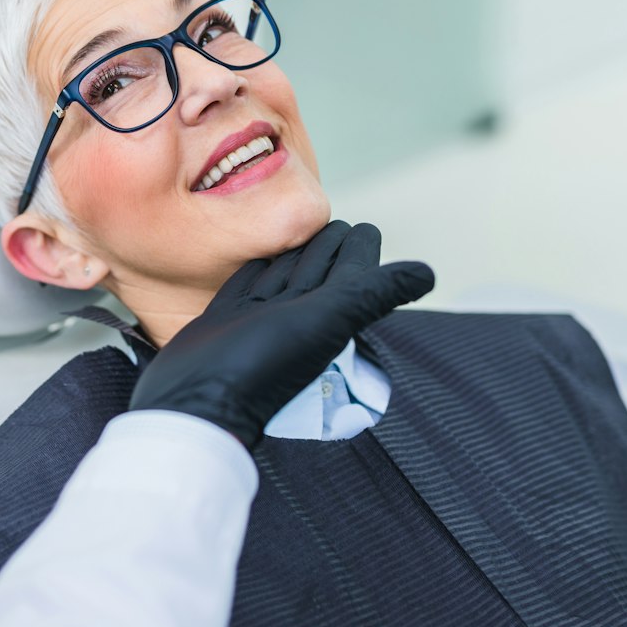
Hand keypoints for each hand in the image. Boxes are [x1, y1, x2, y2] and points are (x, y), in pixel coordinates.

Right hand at [129, 221, 433, 448]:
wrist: (196, 402)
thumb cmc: (261, 365)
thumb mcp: (325, 322)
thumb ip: (373, 295)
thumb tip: (429, 274)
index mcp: (323, 315)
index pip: (350, 271)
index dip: (361, 249)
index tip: (366, 228)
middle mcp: (293, 316)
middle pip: (316, 270)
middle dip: (329, 246)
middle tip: (337, 224)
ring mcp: (257, 318)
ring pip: (282, 274)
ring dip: (294, 253)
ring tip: (300, 234)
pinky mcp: (224, 319)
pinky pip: (246, 284)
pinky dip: (255, 268)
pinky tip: (258, 258)